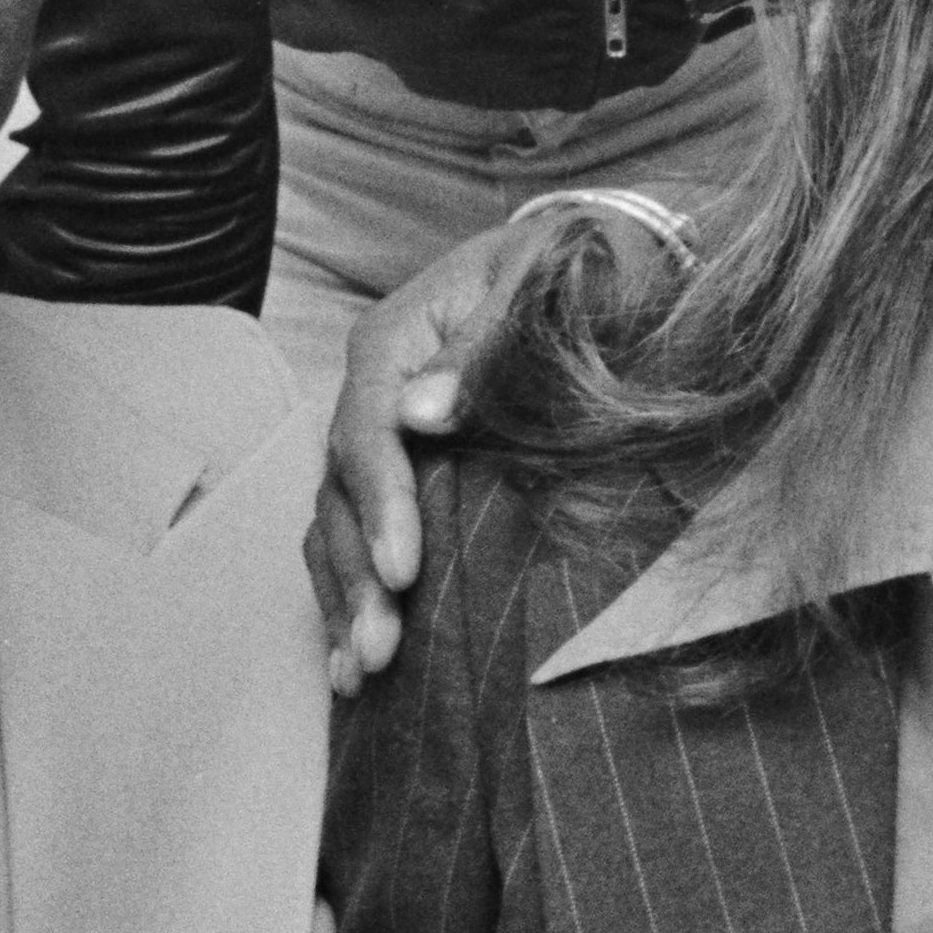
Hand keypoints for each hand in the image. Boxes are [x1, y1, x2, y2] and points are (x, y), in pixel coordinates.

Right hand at [307, 187, 697, 689]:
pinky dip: (348, 594)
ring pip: (334, 522)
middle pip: (339, 488)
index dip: (381, 502)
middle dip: (356, 573)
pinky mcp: (397, 470)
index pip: (368, 429)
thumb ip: (485, 349)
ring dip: (344, 599)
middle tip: (378, 650)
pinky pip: (352, 535)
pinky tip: (351, 662)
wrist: (599, 259)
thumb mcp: (541, 285)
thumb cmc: (577, 270)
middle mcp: (374, 389)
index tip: (403, 568)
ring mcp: (379, 432)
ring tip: (358, 674)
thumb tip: (423, 414)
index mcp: (396, 339)